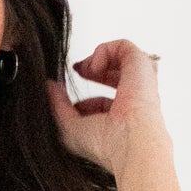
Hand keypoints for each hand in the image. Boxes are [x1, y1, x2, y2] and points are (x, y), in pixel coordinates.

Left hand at [47, 38, 165, 177]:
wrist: (127, 141)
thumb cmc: (106, 144)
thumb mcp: (70, 127)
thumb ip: (58, 104)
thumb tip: (49, 86)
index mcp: (121, 117)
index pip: (104, 100)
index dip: (86, 93)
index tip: (66, 92)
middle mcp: (133, 98)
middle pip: (115, 74)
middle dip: (92, 68)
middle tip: (76, 70)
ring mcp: (139, 80)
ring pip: (120, 57)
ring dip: (97, 59)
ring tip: (85, 70)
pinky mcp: (140, 64)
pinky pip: (121, 45)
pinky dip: (103, 51)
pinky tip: (94, 68)